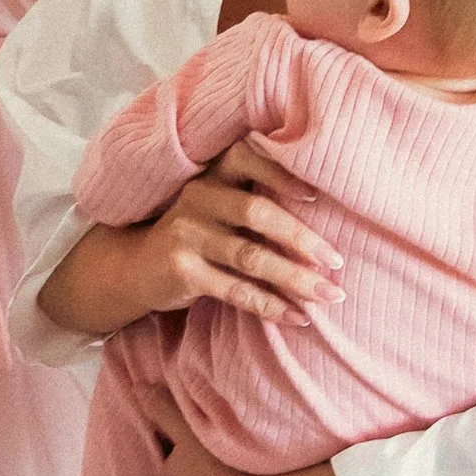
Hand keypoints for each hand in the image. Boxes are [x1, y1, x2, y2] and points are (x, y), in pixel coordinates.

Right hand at [137, 141, 340, 324]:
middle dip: (302, 238)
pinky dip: (271, 305)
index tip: (318, 195)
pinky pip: (236, 290)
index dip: (283, 173)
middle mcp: (198, 198)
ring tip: (329, 295)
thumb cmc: (198, 234)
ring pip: (251, 257)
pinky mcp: (182, 272)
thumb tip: (327, 221)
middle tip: (337, 261)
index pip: (248, 158)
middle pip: (257, 213)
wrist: (137, 267)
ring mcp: (187, 234)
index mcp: (213, 174)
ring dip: (295, 278)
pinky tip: (298, 316)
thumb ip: (257, 203)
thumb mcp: (218, 207)